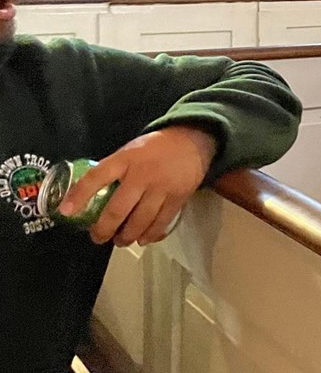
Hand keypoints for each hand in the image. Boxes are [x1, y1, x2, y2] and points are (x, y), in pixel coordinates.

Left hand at [59, 126, 217, 245]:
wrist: (192, 141)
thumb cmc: (154, 148)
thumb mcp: (130, 151)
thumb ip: (115, 170)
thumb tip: (92, 194)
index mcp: (125, 160)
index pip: (96, 177)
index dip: (79, 195)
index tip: (66, 212)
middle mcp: (142, 175)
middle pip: (118, 210)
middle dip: (104, 229)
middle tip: (98, 238)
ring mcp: (161, 188)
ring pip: (140, 221)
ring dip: (127, 236)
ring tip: (121, 241)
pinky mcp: (178, 198)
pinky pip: (162, 222)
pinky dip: (151, 234)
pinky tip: (144, 238)